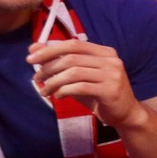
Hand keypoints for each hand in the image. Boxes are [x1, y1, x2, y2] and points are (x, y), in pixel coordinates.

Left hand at [27, 40, 143, 128]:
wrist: (125, 113)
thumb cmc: (100, 93)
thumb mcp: (80, 76)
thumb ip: (60, 63)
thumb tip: (34, 48)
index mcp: (105, 52)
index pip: (74, 44)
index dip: (50, 49)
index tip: (31, 58)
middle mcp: (110, 60)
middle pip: (72, 57)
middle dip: (49, 67)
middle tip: (36, 78)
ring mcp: (112, 74)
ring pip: (74, 72)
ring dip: (53, 81)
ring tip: (44, 91)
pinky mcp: (110, 90)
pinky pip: (80, 87)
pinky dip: (64, 91)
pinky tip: (58, 96)